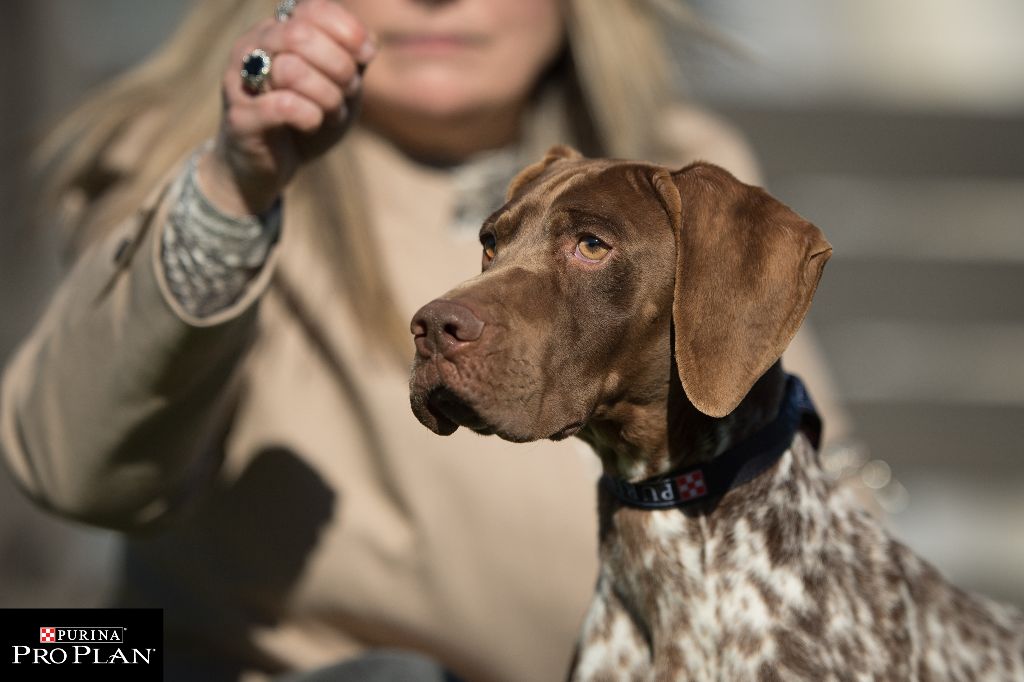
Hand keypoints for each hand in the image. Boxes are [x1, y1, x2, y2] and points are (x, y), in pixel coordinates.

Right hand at [199, 0, 374, 214]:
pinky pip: (284, 106)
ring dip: (327, 97)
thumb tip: (368, 43)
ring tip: (330, 113)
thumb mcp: (339, 88)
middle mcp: (251, 47)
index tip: (366, 58)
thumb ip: (353, 61)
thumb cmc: (305, 121)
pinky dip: (311, 117)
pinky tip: (312, 124)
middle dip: (339, 67)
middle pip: (301, 35)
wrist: (267, 168)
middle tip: (347, 91)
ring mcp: (239, 80)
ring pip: (291, 70)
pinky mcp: (240, 117)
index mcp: (277, 31)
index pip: (313, 8)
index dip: (348, 31)